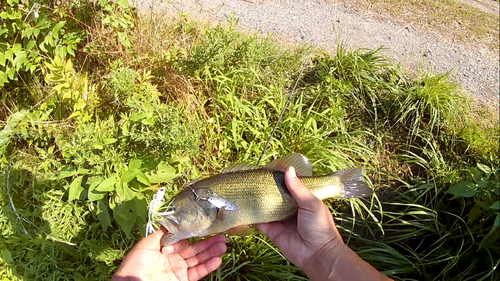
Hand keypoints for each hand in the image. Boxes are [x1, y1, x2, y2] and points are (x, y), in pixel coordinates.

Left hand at [112, 229, 226, 280]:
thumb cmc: (136, 264)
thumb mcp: (147, 244)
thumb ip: (163, 233)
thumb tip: (177, 221)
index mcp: (166, 247)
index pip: (186, 238)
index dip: (198, 233)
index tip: (210, 227)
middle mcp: (174, 257)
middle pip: (195, 249)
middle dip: (210, 243)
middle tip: (224, 237)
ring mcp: (179, 269)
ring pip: (199, 260)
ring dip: (212, 253)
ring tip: (224, 247)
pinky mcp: (183, 280)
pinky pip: (197, 273)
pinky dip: (208, 266)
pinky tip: (217, 260)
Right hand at [254, 166, 342, 269]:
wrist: (318, 255)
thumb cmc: (320, 227)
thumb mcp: (311, 204)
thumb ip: (298, 188)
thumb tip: (288, 170)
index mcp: (302, 200)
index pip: (289, 186)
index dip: (280, 178)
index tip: (268, 169)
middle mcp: (290, 208)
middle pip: (275, 196)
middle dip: (266, 189)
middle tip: (252, 178)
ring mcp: (280, 219)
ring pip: (266, 207)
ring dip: (257, 201)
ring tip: (244, 189)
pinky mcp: (272, 231)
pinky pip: (259, 222)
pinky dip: (251, 216)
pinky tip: (242, 208)